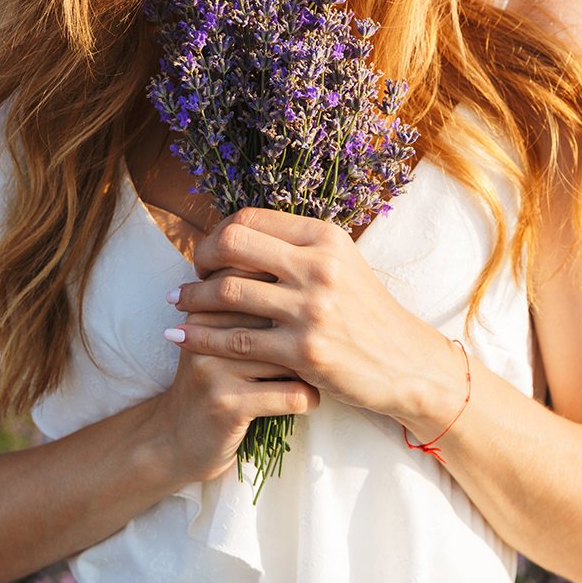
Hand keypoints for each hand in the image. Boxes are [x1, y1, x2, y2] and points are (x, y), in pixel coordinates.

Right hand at [154, 296, 319, 484]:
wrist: (173, 441)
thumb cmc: (211, 383)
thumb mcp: (216, 340)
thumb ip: (245, 308)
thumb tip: (303, 276)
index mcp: (205, 310)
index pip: (257, 283)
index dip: (292, 297)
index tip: (308, 319)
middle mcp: (205, 333)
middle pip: (278, 316)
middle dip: (308, 332)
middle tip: (324, 346)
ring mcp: (215, 369)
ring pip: (290, 355)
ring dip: (313, 369)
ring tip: (317, 375)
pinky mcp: (228, 405)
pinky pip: (291, 394)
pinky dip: (309, 399)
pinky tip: (307, 401)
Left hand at [167, 207, 459, 425]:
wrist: (406, 364)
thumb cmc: (365, 312)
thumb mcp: (340, 263)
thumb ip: (296, 246)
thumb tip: (238, 231)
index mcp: (325, 237)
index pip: (251, 218)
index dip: (219, 232)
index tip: (208, 251)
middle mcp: (319, 266)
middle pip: (233, 244)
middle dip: (200, 257)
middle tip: (189, 274)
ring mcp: (312, 309)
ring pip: (228, 292)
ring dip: (192, 299)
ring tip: (175, 303)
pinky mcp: (304, 351)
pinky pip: (235, 340)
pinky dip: (200, 337)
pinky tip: (181, 337)